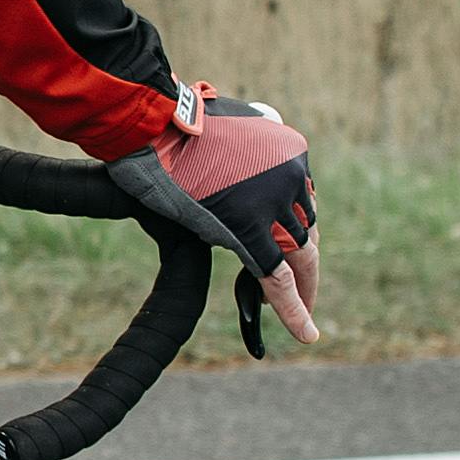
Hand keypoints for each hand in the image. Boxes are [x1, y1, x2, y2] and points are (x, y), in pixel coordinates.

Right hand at [163, 86, 324, 345]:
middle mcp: (293, 177)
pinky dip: (294, 310)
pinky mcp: (252, 230)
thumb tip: (239, 177)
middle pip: (307, 232)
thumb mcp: (226, 130)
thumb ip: (246, 154)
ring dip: (302, 287)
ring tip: (301, 313)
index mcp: (291, 152)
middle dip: (306, 265)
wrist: (152, 124)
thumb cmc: (173, 125)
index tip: (289, 248)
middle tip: (305, 291)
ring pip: (300, 257)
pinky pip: (278, 278)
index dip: (294, 233)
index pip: (301, 203)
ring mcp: (275, 204)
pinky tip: (306, 334)